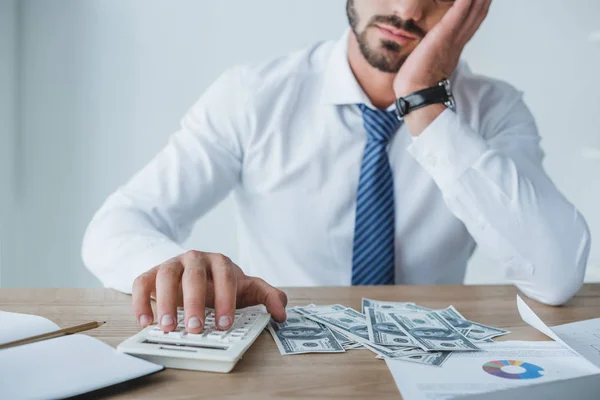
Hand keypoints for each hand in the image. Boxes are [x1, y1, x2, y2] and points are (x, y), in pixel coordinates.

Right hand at [132, 250, 287, 332]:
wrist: (195, 274)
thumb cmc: (221, 284)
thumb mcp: (248, 289)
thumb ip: (268, 297)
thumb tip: (282, 313)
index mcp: (220, 262)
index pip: (225, 276)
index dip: (225, 299)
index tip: (224, 324)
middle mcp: (195, 259)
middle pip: (193, 275)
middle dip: (194, 303)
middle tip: (195, 329)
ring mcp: (172, 264)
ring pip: (166, 276)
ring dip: (165, 302)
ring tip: (168, 327)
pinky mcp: (151, 273)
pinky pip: (142, 282)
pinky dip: (142, 300)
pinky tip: (146, 321)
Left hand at [393, 0, 491, 96]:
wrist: (416, 92)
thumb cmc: (418, 80)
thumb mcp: (431, 60)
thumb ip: (436, 50)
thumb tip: (432, 46)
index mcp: (455, 46)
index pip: (472, 21)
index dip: (480, 7)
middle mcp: (458, 40)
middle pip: (477, 14)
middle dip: (484, 0)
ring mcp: (452, 38)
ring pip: (472, 12)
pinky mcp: (443, 35)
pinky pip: (457, 14)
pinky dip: (464, 2)